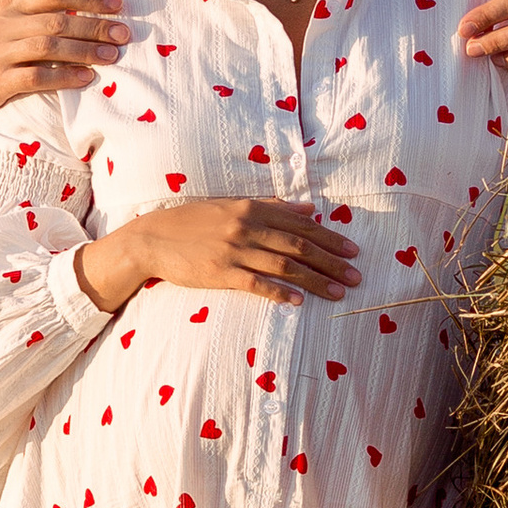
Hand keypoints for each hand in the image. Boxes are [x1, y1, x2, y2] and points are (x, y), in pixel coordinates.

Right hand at [0, 0, 130, 133]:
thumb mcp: (7, 13)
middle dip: (95, 26)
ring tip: (112, 57)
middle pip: (57, 21)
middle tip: (123, 34)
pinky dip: (64, 77)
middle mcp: (4, 23)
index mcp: (10, 3)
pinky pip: (36, 77)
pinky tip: (86, 79)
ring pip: (48, 47)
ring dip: (85, 51)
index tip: (117, 5)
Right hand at [75, 197, 364, 314]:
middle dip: (332, 262)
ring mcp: (234, 251)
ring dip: (315, 280)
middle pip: (299, 246)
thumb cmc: (192, 221)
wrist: (152, 238)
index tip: (352, 251)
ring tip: (338, 292)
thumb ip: (271, 207)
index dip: (330, 239)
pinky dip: (281, 292)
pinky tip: (299, 301)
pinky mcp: (221, 274)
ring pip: (285, 266)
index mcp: (251, 207)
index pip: (300, 224)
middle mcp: (247, 227)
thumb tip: (310, 209)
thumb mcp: (231, 206)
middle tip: (356, 275)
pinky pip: (257, 284)